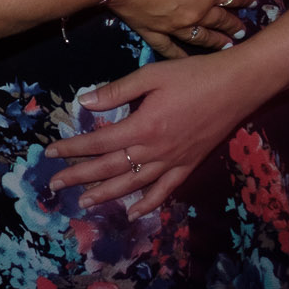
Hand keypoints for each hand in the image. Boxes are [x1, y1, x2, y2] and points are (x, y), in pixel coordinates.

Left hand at [41, 42, 283, 213]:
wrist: (238, 86)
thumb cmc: (193, 75)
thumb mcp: (151, 75)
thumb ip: (117, 91)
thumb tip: (84, 102)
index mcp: (143, 127)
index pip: (98, 142)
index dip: (72, 148)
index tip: (49, 153)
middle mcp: (155, 150)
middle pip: (109, 168)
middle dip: (79, 177)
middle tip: (54, 186)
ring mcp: (174, 162)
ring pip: (133, 184)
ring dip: (106, 195)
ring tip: (83, 203)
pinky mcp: (189, 166)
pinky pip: (165, 191)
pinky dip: (148, 205)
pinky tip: (133, 214)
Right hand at [105, 0, 247, 56]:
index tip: (255, 2)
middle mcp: (198, 12)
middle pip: (220, 19)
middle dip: (234, 23)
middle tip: (243, 29)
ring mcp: (176, 25)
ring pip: (201, 37)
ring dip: (216, 42)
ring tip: (227, 46)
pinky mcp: (154, 32)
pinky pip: (169, 48)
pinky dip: (179, 55)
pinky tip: (186, 60)